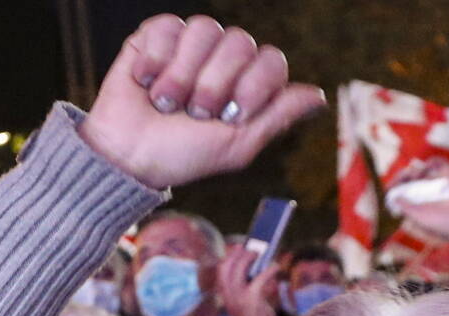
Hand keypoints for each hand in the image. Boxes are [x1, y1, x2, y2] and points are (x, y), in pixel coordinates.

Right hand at [80, 14, 324, 190]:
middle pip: (239, 42)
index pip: (270, 61)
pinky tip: (146, 82)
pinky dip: (155, 61)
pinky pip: (168, 27)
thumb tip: (318, 98)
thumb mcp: (237, 146)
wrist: (130, 155)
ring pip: (203, 30)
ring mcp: (190, 45)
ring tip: (166, 103)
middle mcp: (223, 59)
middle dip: (213, 85)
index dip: (252, 87)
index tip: (230, 117)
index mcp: (247, 83)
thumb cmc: (183, 156)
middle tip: (194, 114)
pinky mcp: (157, 35)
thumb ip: (277, 117)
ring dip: (182, 76)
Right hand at [218, 244, 280, 315]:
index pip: (221, 270)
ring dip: (251, 257)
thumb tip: (256, 265)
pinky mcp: (252, 301)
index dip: (230, 256)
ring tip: (263, 255)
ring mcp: (238, 299)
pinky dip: (269, 269)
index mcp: (225, 296)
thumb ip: (246, 287)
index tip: (240, 247)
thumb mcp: (246, 303)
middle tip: (255, 250)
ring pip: (240, 268)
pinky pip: (260, 278)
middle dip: (241, 253)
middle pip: (228, 265)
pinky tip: (276, 267)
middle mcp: (228, 296)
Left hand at [390, 158, 448, 244]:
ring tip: (418, 175)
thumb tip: (392, 197)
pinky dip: (433, 161)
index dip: (395, 186)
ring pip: (423, 169)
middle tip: (404, 176)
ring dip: (417, 169)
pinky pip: (439, 163)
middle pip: (410, 178)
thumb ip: (405, 208)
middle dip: (404, 175)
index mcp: (416, 203)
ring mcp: (437, 184)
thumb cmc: (441, 224)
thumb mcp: (418, 217)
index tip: (391, 186)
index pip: (402, 190)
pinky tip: (429, 166)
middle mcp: (426, 193)